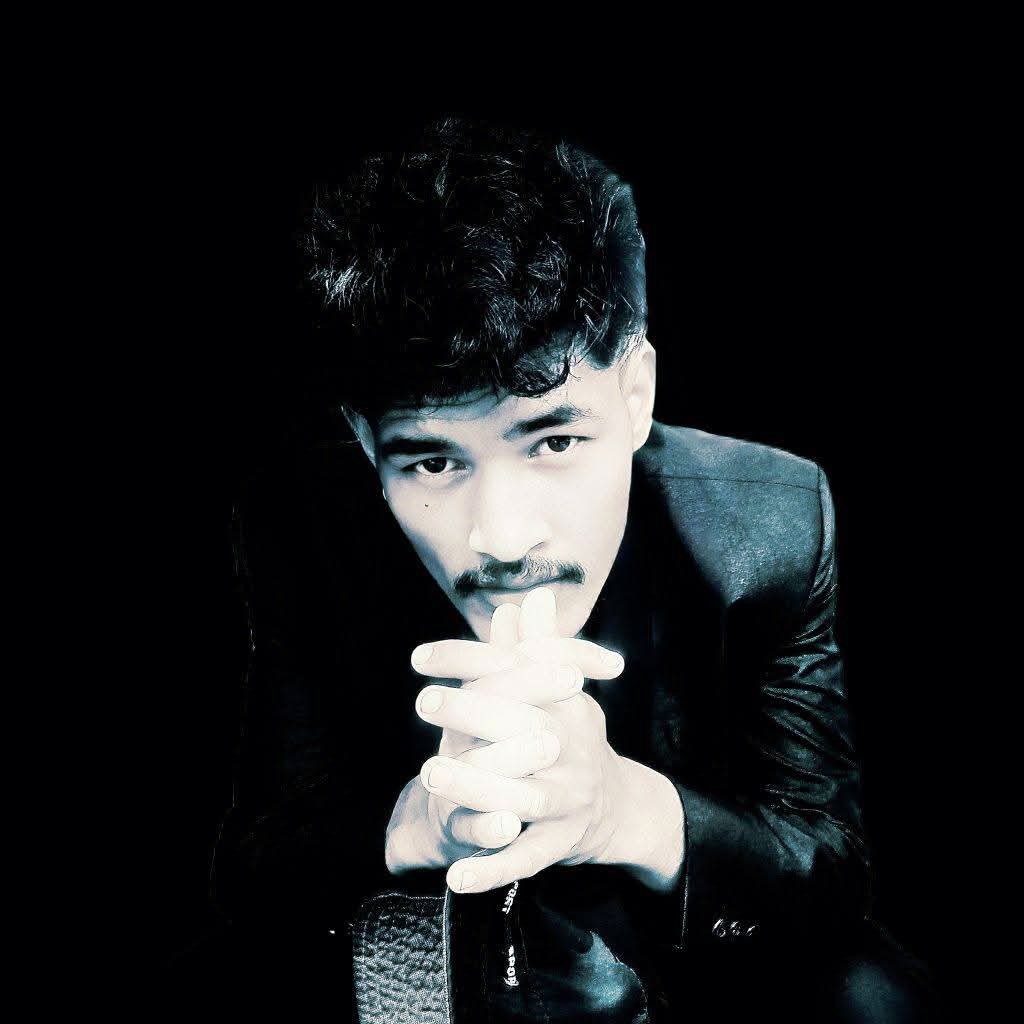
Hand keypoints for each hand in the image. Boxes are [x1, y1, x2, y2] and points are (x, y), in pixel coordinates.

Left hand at [413, 589, 685, 894]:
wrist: (620, 805)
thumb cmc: (575, 736)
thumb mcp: (564, 690)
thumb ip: (539, 647)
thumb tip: (530, 597)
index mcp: (565, 706)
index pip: (518, 675)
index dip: (470, 662)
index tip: (420, 656)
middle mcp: (568, 749)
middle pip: (523, 731)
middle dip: (474, 717)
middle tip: (424, 702)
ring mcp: (566, 798)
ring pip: (523, 796)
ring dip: (477, 787)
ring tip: (430, 774)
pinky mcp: (559, 843)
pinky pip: (524, 858)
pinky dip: (491, 868)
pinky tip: (455, 874)